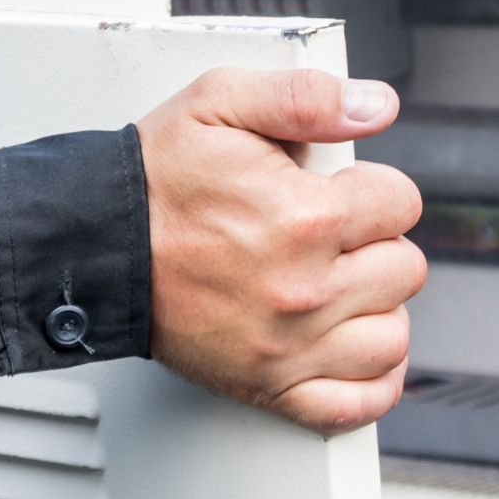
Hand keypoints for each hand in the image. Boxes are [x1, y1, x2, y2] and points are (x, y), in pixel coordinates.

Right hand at [137, 68, 425, 434]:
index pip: (402, 204)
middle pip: (404, 269)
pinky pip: (358, 403)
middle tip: (334, 237)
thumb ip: (305, 96)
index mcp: (304, 219)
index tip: (343, 192)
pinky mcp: (271, 387)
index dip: (375, 189)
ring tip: (342, 286)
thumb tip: (374, 104)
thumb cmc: (154, 183)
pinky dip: (372, 381)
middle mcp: (303, 290)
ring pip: (391, 336)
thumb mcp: (219, 104)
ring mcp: (290, 346)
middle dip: (377, 243)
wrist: (95, 250)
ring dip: (376, 308)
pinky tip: (355, 346)